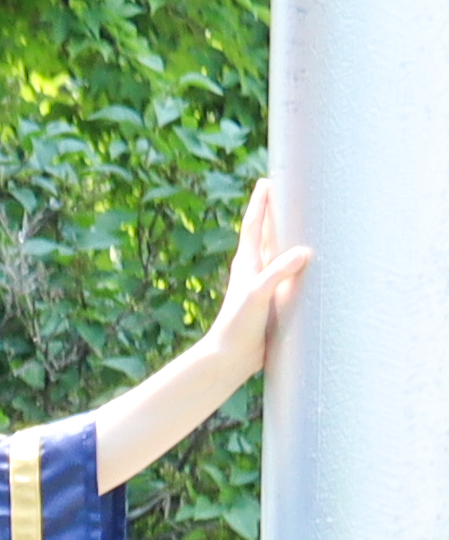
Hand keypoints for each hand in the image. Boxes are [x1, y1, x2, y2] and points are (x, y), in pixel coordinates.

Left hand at [204, 177, 305, 375]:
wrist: (229, 358)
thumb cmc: (238, 326)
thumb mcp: (258, 296)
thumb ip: (277, 273)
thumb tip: (304, 251)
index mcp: (246, 264)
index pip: (255, 227)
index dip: (260, 204)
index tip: (266, 181)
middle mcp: (253, 271)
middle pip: (267, 234)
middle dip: (275, 213)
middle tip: (287, 190)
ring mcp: (263, 285)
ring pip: (277, 253)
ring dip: (288, 236)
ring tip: (301, 219)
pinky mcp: (273, 301)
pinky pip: (288, 275)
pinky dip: (298, 264)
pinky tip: (309, 264)